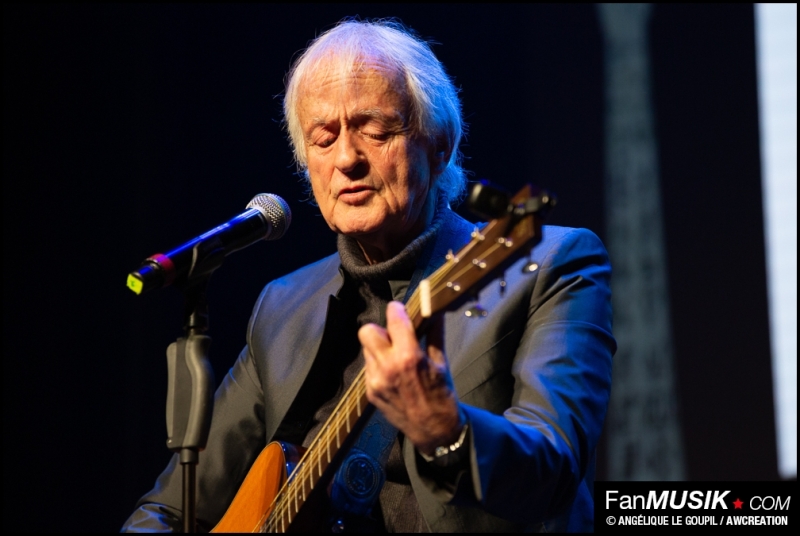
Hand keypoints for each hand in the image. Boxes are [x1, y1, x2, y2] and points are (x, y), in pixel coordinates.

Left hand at [358, 301, 464, 455]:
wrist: (434, 431)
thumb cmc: (441, 396)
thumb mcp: (441, 362)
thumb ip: (435, 334)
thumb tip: (436, 311)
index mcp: (409, 356)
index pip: (394, 318)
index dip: (397, 310)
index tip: (401, 310)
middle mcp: (388, 366)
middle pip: (367, 331)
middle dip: (380, 328)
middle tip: (393, 334)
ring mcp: (376, 381)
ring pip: (366, 349)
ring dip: (379, 347)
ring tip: (395, 354)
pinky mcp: (370, 392)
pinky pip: (369, 367)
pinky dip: (378, 364)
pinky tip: (393, 373)